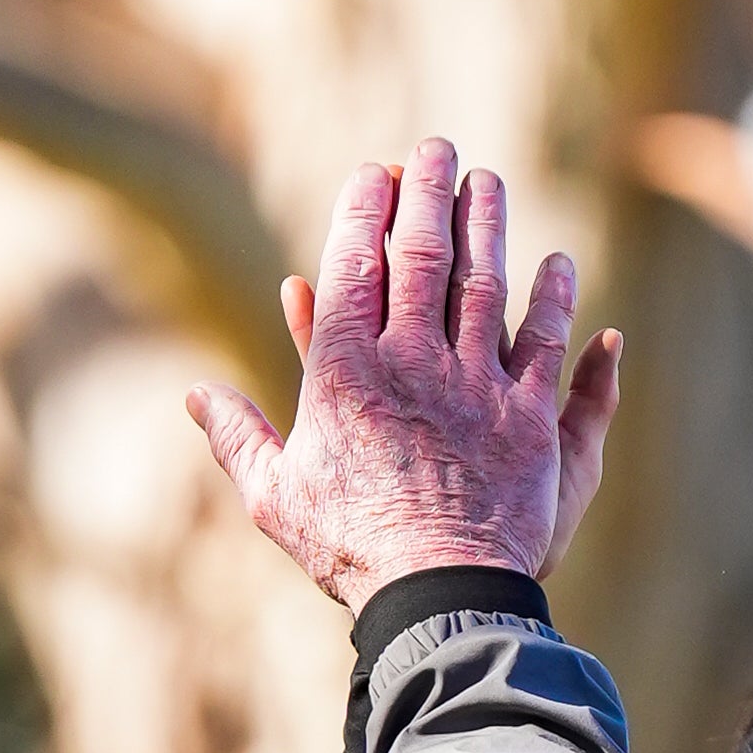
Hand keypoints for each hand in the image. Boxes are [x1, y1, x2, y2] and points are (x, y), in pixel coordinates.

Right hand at [191, 141, 618, 607]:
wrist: (437, 600)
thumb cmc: (350, 553)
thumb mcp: (278, 499)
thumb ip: (239, 439)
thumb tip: (196, 395)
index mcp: (345, 374)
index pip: (354, 264)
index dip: (366, 208)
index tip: (375, 172)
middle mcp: (412, 363)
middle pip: (422, 253)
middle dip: (428, 190)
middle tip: (436, 151)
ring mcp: (475, 385)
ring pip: (485, 280)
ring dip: (488, 222)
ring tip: (488, 183)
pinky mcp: (527, 417)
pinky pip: (543, 341)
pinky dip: (551, 297)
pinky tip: (556, 264)